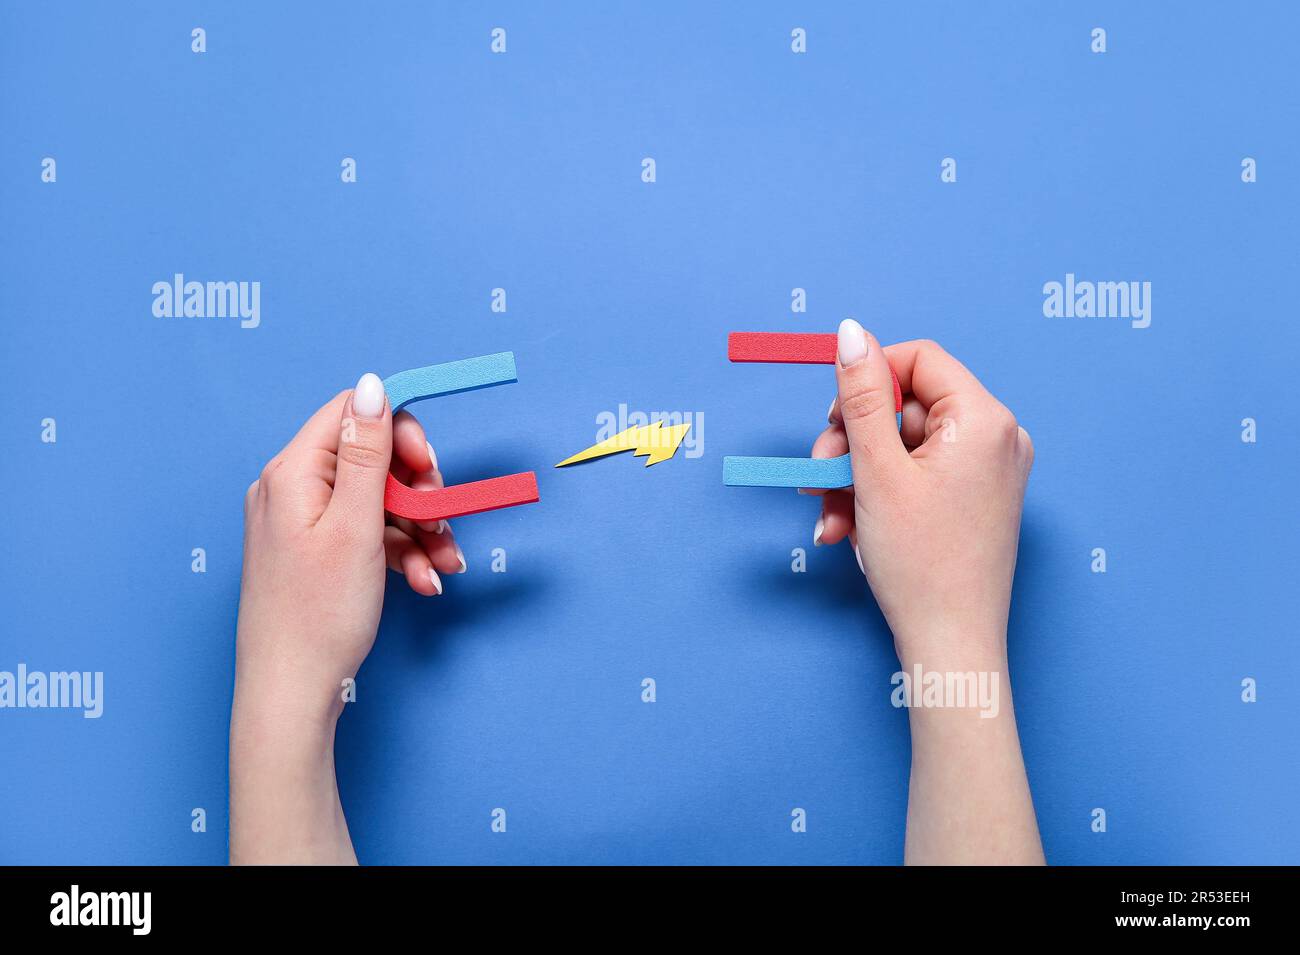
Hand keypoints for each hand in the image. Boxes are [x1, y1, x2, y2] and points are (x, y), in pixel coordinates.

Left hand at [230, 373, 464, 863]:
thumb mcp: (356, 525)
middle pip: (371, 459)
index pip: (352, 414)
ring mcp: (301, 523)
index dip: (400, 433)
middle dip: (419, 489)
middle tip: (442, 522)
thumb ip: (366, 452)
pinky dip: (402, 552)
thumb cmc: (319, 614)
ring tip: (444, 565)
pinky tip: (425, 581)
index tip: (431, 469)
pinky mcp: (315, 553)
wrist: (292, 693)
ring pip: (378, 502)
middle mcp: (290, 489)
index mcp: (292, 473)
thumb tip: (373, 384)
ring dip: (420, 529)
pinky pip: (368, 534)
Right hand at [809, 322, 1042, 864]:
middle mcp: (997, 438)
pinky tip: (848, 529)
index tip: (833, 419)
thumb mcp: (876, 470)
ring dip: (855, 477)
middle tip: (819, 475)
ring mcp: (989, 471)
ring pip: (902, 447)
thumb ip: (860, 396)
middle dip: (852, 442)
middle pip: (906, 406)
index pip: (919, 360)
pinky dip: (878, 495)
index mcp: (985, 420)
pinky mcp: (975, 500)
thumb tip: (850, 332)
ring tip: (830, 517)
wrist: (950, 646)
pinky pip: (916, 477)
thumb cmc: (921, 564)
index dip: (867, 380)